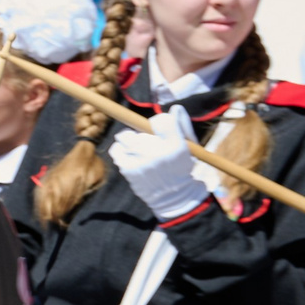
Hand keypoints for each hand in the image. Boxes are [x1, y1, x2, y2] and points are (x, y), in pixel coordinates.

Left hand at [111, 104, 210, 220]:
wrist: (173, 197)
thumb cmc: (180, 167)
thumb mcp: (189, 146)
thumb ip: (182, 125)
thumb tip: (175, 107)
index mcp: (176, 146)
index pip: (161, 120)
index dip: (159, 122)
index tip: (159, 129)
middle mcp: (157, 153)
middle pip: (138, 127)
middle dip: (143, 132)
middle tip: (150, 142)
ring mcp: (140, 162)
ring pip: (125, 136)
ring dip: (132, 141)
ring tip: (141, 150)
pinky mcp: (127, 169)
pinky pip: (116, 148)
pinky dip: (122, 150)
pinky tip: (132, 155)